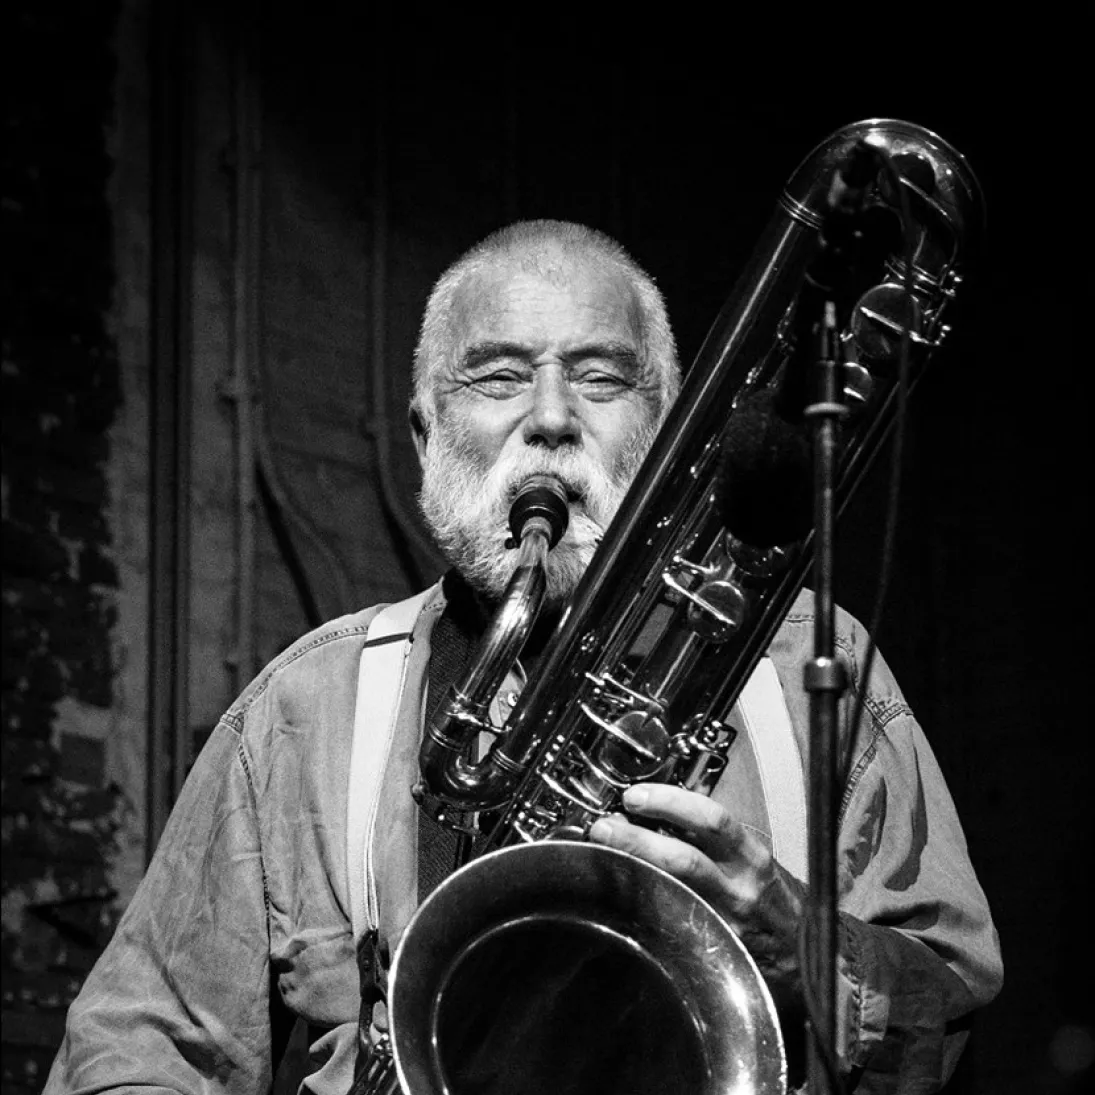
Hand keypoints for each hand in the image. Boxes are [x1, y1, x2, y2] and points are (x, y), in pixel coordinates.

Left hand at [588, 782, 806, 1007]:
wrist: (804, 949)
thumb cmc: (774, 897)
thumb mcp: (752, 856)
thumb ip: (714, 836)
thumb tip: (662, 810)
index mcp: (751, 857)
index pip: (711, 820)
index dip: (670, 804)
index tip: (638, 796)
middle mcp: (737, 887)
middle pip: (683, 858)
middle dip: (637, 838)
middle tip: (605, 825)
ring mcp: (722, 920)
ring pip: (671, 889)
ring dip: (632, 867)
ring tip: (605, 851)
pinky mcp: (711, 944)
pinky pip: (671, 917)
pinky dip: (642, 898)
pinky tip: (620, 887)